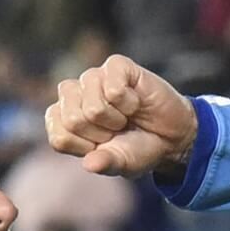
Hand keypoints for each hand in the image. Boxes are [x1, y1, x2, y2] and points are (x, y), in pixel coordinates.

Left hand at [46, 54, 197, 177]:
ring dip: (116, 118)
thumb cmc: (137, 148)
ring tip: (124, 116)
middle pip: (72, 120)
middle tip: (116, 129)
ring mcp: (93, 77)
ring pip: (93, 106)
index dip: (85, 147)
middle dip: (101, 133)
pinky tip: (134, 101)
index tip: (102, 145)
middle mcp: (73, 96)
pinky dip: (129, 103)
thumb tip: (89, 164)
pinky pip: (114, 89)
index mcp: (62, 121)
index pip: (59, 138)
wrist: (170, 136)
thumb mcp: (120, 163)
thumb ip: (104, 163)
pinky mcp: (115, 65)